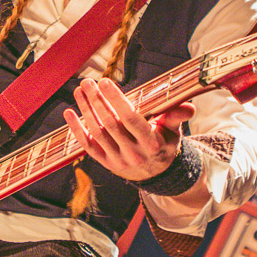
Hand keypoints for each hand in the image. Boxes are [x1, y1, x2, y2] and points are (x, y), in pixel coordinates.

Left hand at [63, 77, 195, 181]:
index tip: (105, 82)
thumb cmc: (163, 144)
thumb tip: (188, 107)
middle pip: (110, 124)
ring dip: (86, 110)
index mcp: (151, 143)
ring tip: (79, 90)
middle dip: (97, 101)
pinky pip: (88, 145)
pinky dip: (76, 129)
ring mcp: (117, 160)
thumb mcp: (173, 131)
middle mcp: (133, 153)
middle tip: (88, 82)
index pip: (131, 119)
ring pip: (97, 132)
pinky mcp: (105, 163)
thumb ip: (176, 117)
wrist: (156, 174)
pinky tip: (69, 113)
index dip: (115, 100)